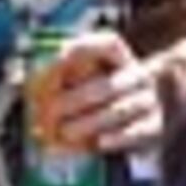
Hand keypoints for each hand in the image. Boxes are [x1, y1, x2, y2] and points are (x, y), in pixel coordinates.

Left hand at [38, 29, 168, 158]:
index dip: (86, 46)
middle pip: (107, 84)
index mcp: (118, 57)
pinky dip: (116, 137)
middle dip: (75, 100)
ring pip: (119, 110)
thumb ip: (54, 75)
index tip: (60, 55)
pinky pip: (137, 132)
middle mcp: (138, 75)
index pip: (109, 43)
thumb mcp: (71, 83)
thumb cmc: (85, 103)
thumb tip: (30, 72)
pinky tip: (98, 143)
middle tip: (50, 113)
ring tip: (65, 133)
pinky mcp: (154, 127)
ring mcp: (148, 101)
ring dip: (89, 122)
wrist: (122, 130)